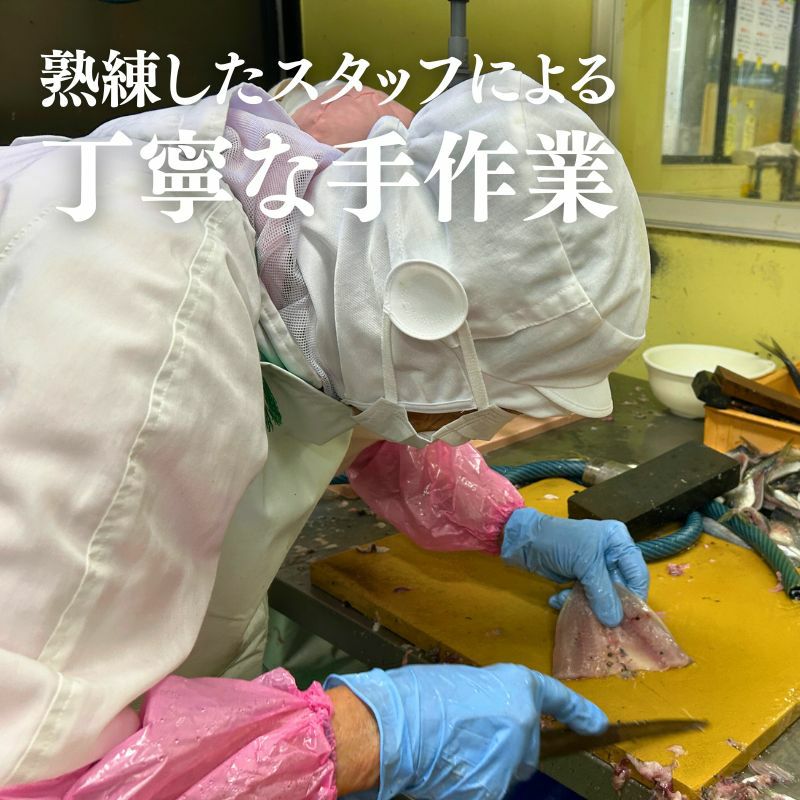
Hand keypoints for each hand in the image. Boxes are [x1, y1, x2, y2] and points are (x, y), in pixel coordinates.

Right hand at [325, 663, 606, 799]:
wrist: (399, 725)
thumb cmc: (420, 695)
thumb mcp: (463, 685)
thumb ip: (489, 704)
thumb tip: (489, 725)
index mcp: (516, 687)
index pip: (557, 700)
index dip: (579, 712)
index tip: (598, 723)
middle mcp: (523, 725)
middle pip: (527, 750)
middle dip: (506, 749)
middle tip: (468, 737)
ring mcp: (510, 762)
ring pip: (504, 774)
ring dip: (484, 769)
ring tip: (448, 752)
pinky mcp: (492, 791)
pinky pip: (485, 791)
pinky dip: (468, 786)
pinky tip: (443, 774)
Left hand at [501, 507, 648, 625]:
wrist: (523, 540)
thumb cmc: (558, 541)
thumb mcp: (584, 563)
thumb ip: (602, 592)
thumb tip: (615, 620)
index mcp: (618, 541)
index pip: (638, 573)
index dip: (635, 596)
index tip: (629, 619)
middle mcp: (611, 554)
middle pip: (621, 587)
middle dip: (610, 604)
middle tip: (603, 623)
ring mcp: (594, 567)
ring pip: (603, 595)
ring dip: (589, 605)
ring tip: (578, 611)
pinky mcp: (579, 577)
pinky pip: (585, 596)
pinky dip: (573, 600)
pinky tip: (557, 598)